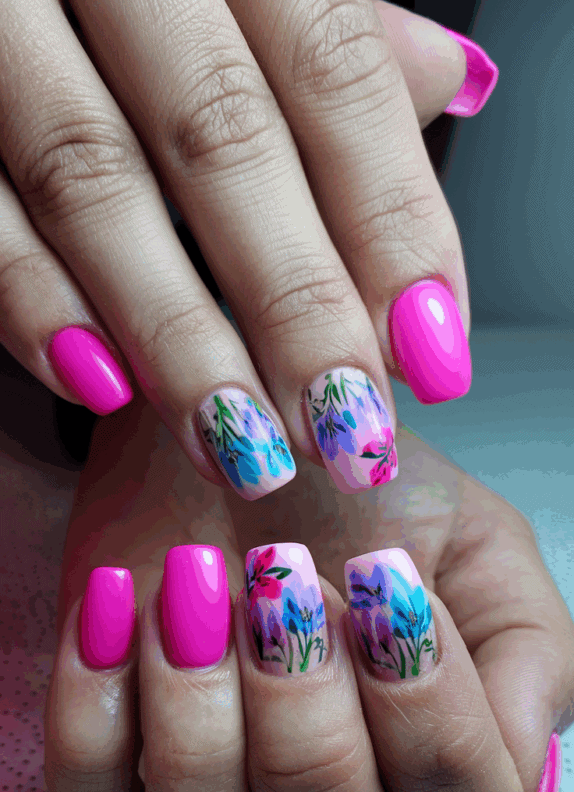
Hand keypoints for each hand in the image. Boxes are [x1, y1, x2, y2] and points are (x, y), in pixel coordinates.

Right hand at [0, 2, 495, 500]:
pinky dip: (31, 298)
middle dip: (298, 307)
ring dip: (179, 335)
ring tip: (247, 446)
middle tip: (348, 432)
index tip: (431, 352)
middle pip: (226, 142)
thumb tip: (443, 77)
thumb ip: (328, 25)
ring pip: (93, 179)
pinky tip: (101, 384)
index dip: (393, 222)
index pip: (336, 71)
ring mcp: (3, 16)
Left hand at [44, 398, 573, 791]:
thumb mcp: (476, 543)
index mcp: (430, 779)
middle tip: (290, 590)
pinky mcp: (113, 770)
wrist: (239, 435)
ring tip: (198, 586)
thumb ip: (529, 652)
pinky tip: (121, 601)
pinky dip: (96, 698)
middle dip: (316, 734)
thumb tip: (521, 774)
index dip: (433, 715)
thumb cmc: (360, 495)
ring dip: (203, 724)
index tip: (391, 582)